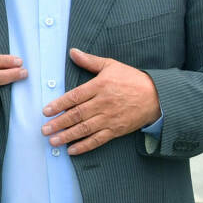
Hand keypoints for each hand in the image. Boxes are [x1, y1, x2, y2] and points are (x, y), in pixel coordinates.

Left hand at [41, 48, 160, 154]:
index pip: (75, 97)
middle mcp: (103, 104)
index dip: (59, 105)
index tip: (46, 111)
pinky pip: (98, 140)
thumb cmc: (132, 79)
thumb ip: (90, 61)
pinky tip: (72, 150)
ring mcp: (109, 118)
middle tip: (44, 129)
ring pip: (85, 129)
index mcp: (99, 87)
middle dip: (59, 123)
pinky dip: (85, 146)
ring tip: (53, 141)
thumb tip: (72, 52)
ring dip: (67, 136)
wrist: (157, 96)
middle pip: (77, 115)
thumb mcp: (111, 65)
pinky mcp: (116, 130)